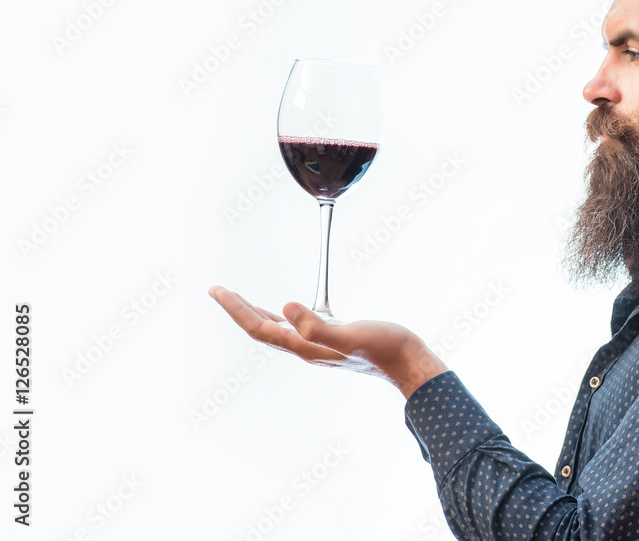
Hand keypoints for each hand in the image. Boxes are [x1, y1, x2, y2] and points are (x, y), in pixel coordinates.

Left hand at [208, 285, 448, 398]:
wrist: (408, 363)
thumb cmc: (384, 348)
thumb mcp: (351, 334)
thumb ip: (319, 326)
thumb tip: (286, 307)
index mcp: (305, 346)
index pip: (260, 327)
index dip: (236, 309)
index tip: (217, 290)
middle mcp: (306, 348)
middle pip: (262, 328)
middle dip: (238, 309)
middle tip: (218, 290)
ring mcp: (318, 345)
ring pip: (277, 328)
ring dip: (256, 312)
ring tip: (239, 299)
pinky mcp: (333, 339)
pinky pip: (298, 326)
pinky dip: (284, 315)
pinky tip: (290, 310)